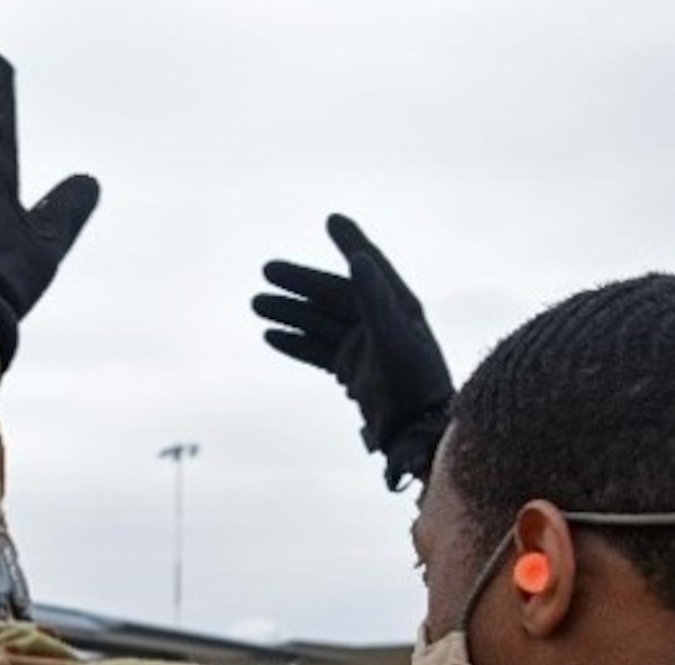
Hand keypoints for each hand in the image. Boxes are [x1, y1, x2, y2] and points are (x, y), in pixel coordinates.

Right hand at [254, 215, 452, 489]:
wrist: (417, 433)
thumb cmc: (414, 384)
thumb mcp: (395, 338)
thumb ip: (375, 299)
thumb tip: (357, 259)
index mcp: (397, 307)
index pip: (368, 266)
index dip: (350, 242)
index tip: (331, 220)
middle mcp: (379, 323)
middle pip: (331, 294)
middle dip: (299, 282)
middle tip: (266, 271)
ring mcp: (363, 348)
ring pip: (318, 322)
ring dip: (289, 312)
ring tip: (257, 304)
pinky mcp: (351, 372)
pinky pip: (317, 351)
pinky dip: (294, 342)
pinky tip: (270, 335)